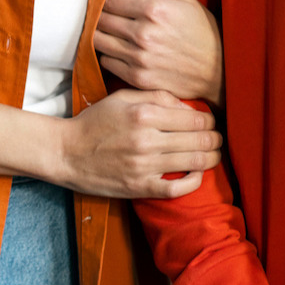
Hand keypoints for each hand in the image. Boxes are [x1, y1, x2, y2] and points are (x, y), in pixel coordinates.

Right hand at [53, 89, 219, 198]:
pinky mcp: (139, 186)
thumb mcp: (123, 97)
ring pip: (193, 162)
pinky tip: (197, 175)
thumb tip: (188, 106)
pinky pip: (176, 189)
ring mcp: (144, 165)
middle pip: (199, 139)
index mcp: (144, 113)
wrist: (67, 152)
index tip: (211, 122)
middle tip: (218, 139)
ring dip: (211, 158)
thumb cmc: (96, 121)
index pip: (194, 118)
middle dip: (215, 139)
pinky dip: (193, 182)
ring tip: (214, 155)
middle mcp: (147, 139)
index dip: (210, 120)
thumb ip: (157, 96)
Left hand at [96, 0, 224, 105]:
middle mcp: (143, 34)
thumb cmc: (201, 29)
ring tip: (117, 30)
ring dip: (102, 33)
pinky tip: (123, 48)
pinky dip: (109, 54)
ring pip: (98, 41)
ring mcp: (139, 59)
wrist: (219, 69)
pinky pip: (106, 62)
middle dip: (103, 14)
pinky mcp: (137, 78)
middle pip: (101, 20)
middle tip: (116, 13)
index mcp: (153, 9)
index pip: (109, 0)